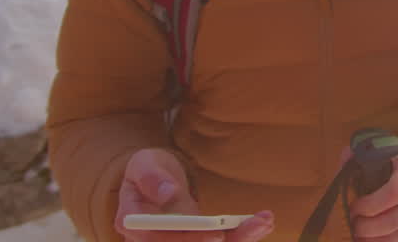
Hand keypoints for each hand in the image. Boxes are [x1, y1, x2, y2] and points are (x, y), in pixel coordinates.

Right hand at [114, 148, 274, 241]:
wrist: (154, 176)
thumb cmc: (147, 168)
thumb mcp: (144, 163)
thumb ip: (152, 178)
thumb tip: (168, 193)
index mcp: (133, 222)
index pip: (159, 239)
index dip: (189, 239)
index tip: (217, 234)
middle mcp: (151, 240)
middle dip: (227, 241)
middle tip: (258, 224)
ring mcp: (174, 241)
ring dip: (240, 239)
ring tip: (264, 222)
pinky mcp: (193, 239)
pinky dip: (240, 234)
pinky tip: (261, 223)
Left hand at [344, 149, 397, 241]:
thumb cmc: (393, 168)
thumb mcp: (381, 154)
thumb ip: (360, 154)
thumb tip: (346, 156)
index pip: (395, 191)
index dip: (371, 204)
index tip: (355, 207)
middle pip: (394, 219)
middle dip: (367, 227)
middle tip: (353, 224)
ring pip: (395, 238)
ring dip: (371, 240)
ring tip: (357, 234)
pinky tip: (369, 240)